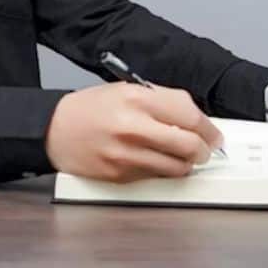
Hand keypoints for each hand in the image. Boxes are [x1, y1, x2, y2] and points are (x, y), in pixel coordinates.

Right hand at [45, 83, 223, 182]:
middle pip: (188, 145)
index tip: (213, 134)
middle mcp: (133, 127)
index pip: (188, 115)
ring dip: (186, 164)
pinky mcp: (120, 175)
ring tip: (183, 158)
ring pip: (176, 167)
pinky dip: (163, 171)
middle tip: (204, 150)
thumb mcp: (126, 91)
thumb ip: (161, 102)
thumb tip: (194, 119)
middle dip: (203, 150)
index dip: (208, 128)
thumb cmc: (90, 109)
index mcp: (136, 99)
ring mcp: (126, 154)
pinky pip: (155, 177)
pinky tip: (156, 161)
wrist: (54, 129)